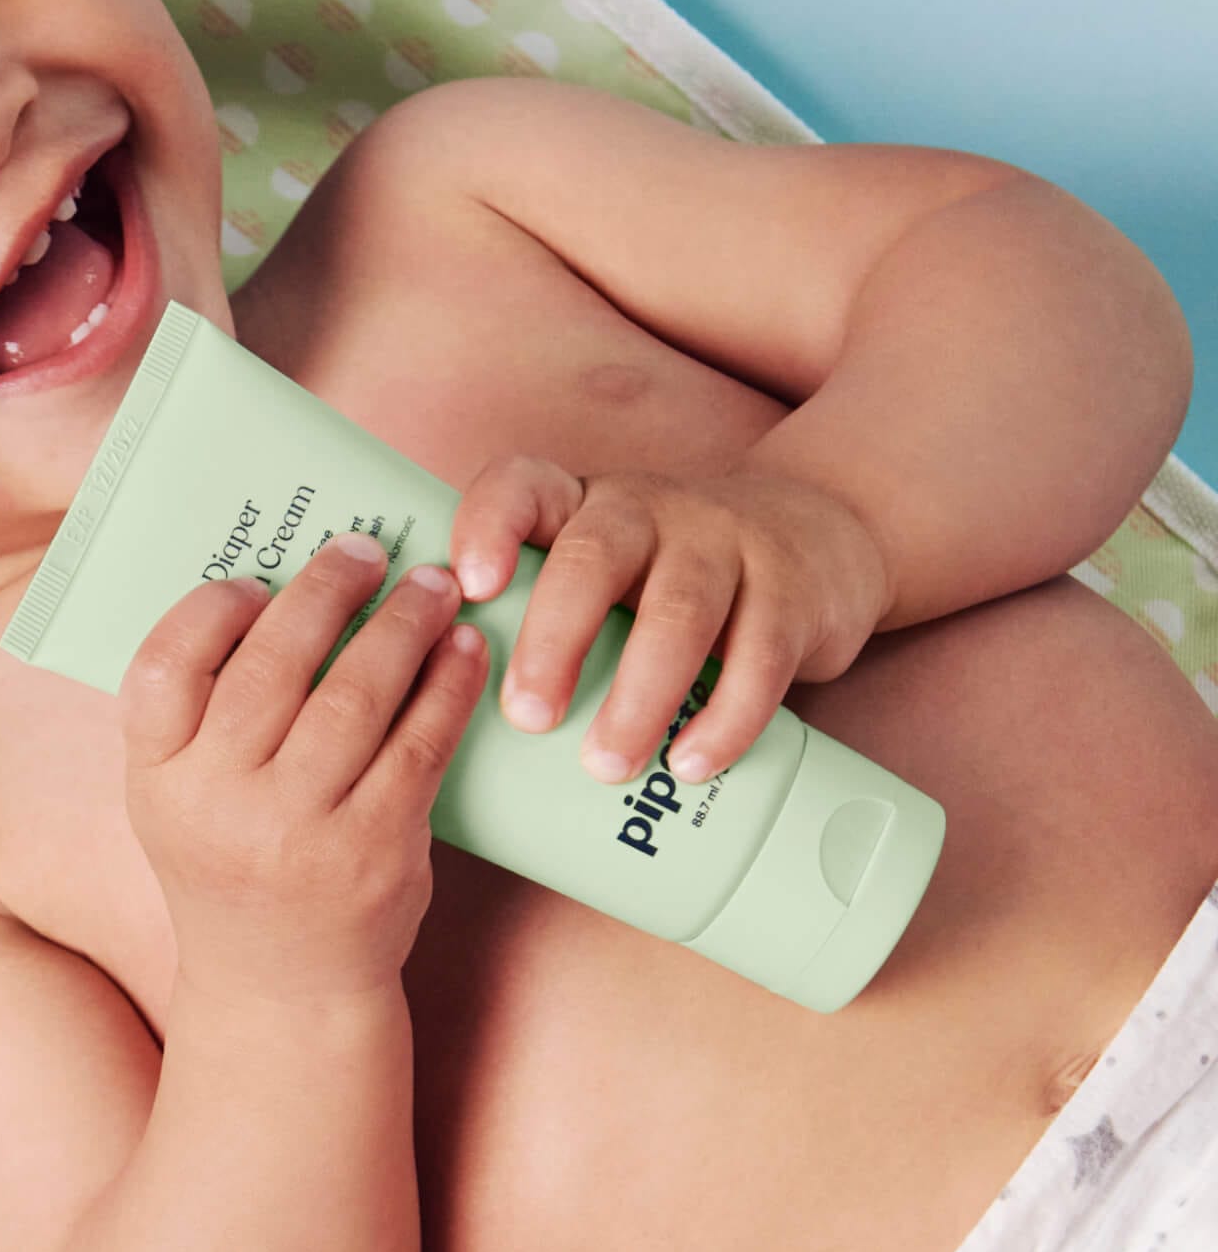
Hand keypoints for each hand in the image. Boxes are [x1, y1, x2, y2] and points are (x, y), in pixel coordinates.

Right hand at [116, 533, 487, 1006]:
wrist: (281, 986)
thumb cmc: (231, 861)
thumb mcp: (178, 796)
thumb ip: (204, 711)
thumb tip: (280, 585)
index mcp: (158, 780)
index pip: (163, 668)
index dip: (211, 610)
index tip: (257, 580)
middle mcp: (219, 805)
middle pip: (271, 667)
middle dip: (327, 591)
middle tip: (366, 550)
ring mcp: (299, 832)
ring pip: (355, 696)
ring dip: (400, 626)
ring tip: (431, 584)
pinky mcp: (375, 851)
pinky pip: (417, 745)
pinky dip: (445, 687)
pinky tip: (463, 649)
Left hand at [447, 454, 894, 783]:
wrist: (814, 539)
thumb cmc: (665, 575)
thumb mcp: (599, 568)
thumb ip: (535, 616)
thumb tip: (437, 718)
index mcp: (580, 502)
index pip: (521, 485)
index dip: (489, 525)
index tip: (468, 585)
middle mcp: (646, 509)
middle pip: (594, 558)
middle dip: (555, 639)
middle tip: (527, 717)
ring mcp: (722, 542)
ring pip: (678, 611)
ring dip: (638, 695)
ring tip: (605, 765)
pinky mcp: (789, 590)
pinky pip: (759, 654)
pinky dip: (726, 717)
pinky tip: (691, 764)